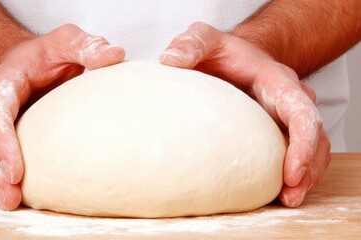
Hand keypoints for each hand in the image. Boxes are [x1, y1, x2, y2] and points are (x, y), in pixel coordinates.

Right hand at [0, 24, 124, 209]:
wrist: (22, 61)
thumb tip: (115, 56)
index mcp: (3, 81)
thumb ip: (87, 47)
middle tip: (12, 195)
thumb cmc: (44, 55)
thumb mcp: (67, 42)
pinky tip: (8, 198)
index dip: (2, 142)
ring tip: (9, 202)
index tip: (16, 171)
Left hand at [160, 22, 330, 206]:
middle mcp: (288, 100)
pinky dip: (294, 173)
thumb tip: (170, 61)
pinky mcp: (276, 131)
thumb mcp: (205, 40)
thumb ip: (191, 44)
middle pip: (315, 136)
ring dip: (305, 176)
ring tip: (287, 200)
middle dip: (309, 167)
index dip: (304, 143)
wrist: (231, 57)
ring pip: (313, 148)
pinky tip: (278, 193)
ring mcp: (284, 117)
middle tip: (290, 196)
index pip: (301, 112)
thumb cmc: (219, 51)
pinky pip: (295, 152)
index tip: (291, 172)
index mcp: (276, 82)